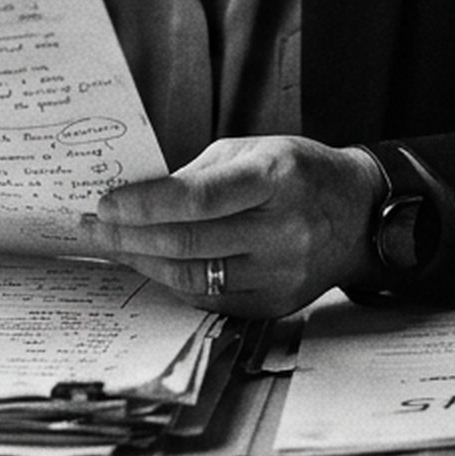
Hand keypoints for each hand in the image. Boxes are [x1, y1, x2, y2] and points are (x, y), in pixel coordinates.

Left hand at [77, 138, 379, 318]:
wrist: (360, 214)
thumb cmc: (298, 172)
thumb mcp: (253, 151)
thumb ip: (197, 175)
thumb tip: (136, 199)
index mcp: (276, 178)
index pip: (199, 199)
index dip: (145, 204)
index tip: (106, 203)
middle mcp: (283, 231)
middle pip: (189, 243)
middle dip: (129, 237)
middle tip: (93, 228)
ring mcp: (282, 274)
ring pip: (193, 278)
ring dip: (143, 263)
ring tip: (113, 247)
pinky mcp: (276, 304)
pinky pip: (210, 299)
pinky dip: (173, 282)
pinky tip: (150, 265)